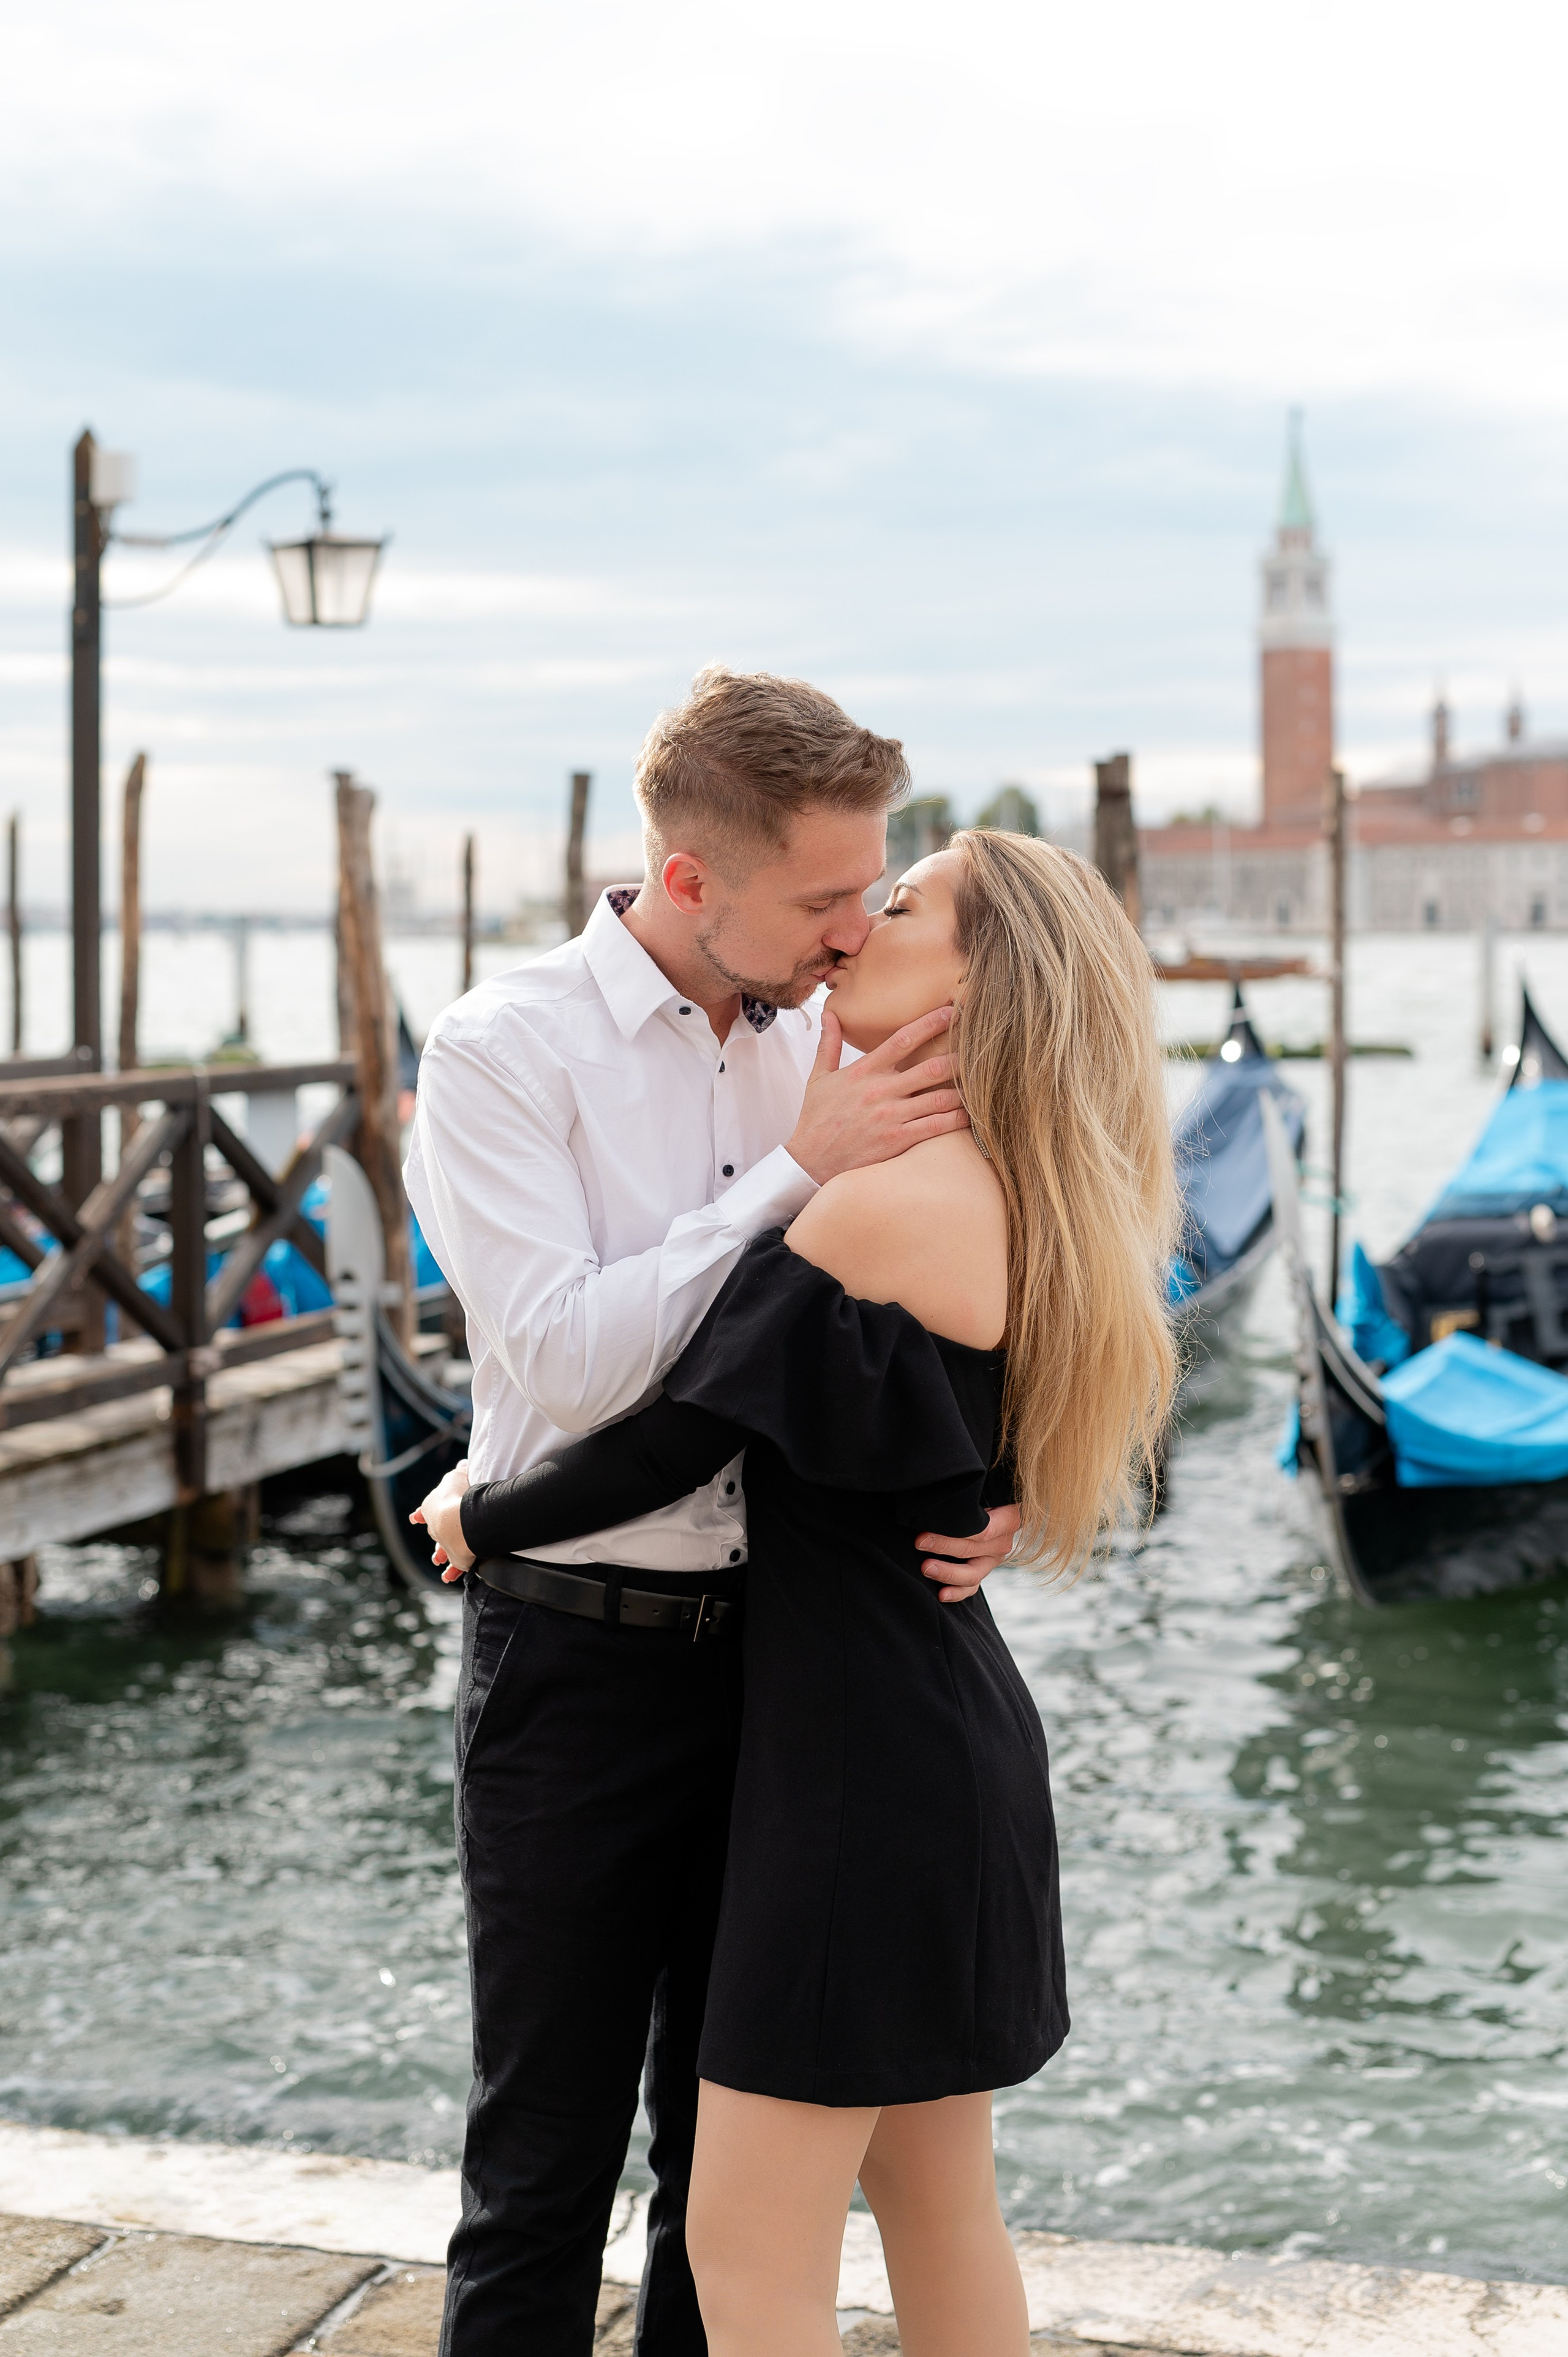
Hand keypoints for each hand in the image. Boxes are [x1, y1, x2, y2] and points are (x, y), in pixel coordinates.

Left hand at [410, 1458, 474, 1581]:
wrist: (458, 1519)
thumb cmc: (458, 1494)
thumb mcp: (459, 1476)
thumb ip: (461, 1471)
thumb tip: (462, 1464)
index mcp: (433, 1506)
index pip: (426, 1510)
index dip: (422, 1514)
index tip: (414, 1518)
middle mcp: (437, 1526)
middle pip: (436, 1532)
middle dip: (437, 1537)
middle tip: (434, 1546)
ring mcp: (446, 1542)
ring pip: (443, 1551)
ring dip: (441, 1556)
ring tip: (439, 1564)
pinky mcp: (458, 1557)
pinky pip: (457, 1565)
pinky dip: (453, 1570)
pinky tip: (449, 1576)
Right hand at [786, 1006, 968, 1183]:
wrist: (809, 1162)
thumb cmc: (816, 1119)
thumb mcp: (818, 1078)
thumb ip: (828, 1044)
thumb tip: (828, 1013)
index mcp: (864, 1071)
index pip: (903, 1040)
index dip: (931, 1023)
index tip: (952, 1011)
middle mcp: (881, 1091)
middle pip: (931, 1067)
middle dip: (959, 1057)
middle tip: (981, 1047)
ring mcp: (890, 1117)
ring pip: (939, 1097)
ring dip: (964, 1089)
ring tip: (983, 1081)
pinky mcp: (897, 1141)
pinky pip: (935, 1127)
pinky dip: (957, 1119)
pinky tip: (971, 1114)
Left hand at [918, 1504, 1021, 1603]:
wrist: (996, 1509)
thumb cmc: (985, 1496)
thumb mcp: (984, 1492)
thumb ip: (970, 1497)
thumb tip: (943, 1496)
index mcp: (1008, 1519)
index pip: (982, 1531)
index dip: (952, 1534)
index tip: (925, 1533)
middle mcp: (1001, 1543)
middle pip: (972, 1550)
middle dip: (943, 1547)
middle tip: (920, 1544)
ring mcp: (992, 1560)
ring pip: (972, 1574)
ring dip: (947, 1573)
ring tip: (926, 1569)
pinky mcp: (982, 1571)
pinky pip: (971, 1587)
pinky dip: (957, 1592)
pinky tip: (942, 1594)